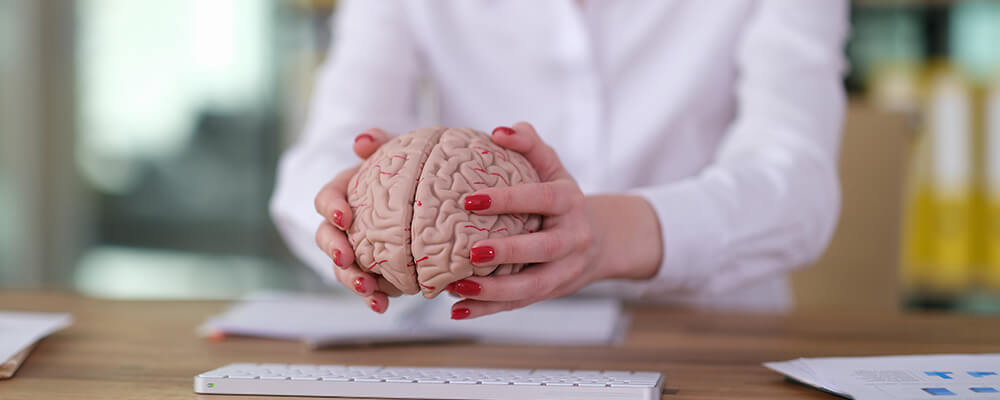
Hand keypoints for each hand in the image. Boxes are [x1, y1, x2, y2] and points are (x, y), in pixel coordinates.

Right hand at [313, 128, 403, 313]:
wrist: (431, 198)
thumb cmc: (409, 170)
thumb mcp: (400, 152)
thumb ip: (382, 142)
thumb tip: (362, 141)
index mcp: (346, 193)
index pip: (326, 199)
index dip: (331, 208)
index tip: (345, 217)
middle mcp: (345, 225)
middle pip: (326, 238)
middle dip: (334, 250)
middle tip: (347, 259)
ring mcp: (357, 250)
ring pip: (343, 268)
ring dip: (351, 280)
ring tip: (367, 289)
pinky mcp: (373, 271)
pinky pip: (367, 287)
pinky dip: (372, 297)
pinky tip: (382, 306)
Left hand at [445, 122, 662, 319]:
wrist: (599, 242)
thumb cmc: (562, 199)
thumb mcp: (553, 168)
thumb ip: (530, 145)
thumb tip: (500, 131)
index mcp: (570, 202)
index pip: (542, 198)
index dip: (509, 199)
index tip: (471, 199)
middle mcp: (572, 238)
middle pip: (543, 249)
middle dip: (508, 251)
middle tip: (472, 250)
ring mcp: (564, 270)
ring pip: (532, 285)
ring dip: (494, 291)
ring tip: (457, 286)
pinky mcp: (550, 292)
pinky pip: (519, 304)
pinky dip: (488, 309)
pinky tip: (457, 309)